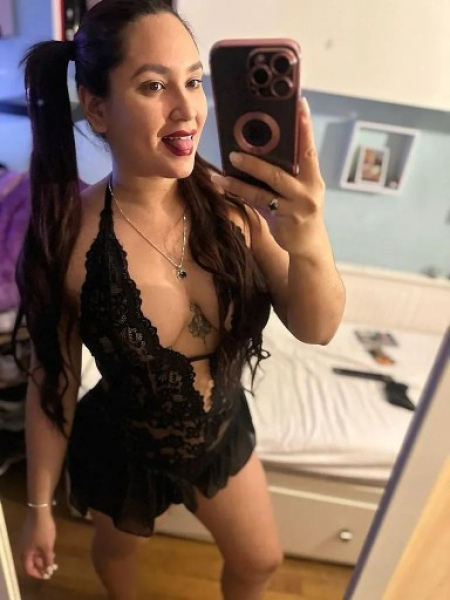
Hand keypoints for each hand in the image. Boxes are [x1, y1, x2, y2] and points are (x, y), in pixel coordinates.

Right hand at [21, 509, 57, 579]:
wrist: (39, 512)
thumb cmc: (43, 531)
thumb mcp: (47, 546)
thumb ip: (48, 559)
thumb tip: (48, 570)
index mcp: (26, 554)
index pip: (28, 569)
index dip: (37, 574)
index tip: (46, 575)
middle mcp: (24, 549)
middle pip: (31, 562)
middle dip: (41, 565)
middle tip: (51, 568)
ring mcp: (26, 540)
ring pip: (34, 553)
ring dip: (42, 557)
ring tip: (53, 558)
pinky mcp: (30, 534)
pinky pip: (35, 546)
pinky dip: (42, 550)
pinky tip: (50, 548)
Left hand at [211, 97, 325, 254]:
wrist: (309, 246)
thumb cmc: (300, 212)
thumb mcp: (301, 190)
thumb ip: (288, 172)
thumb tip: (261, 149)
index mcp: (313, 178)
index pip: (308, 149)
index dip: (305, 127)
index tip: (300, 104)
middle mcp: (308, 191)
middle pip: (280, 171)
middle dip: (256, 161)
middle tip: (235, 150)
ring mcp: (296, 207)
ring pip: (265, 190)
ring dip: (242, 178)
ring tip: (226, 165)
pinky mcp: (284, 220)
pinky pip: (258, 204)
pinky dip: (240, 192)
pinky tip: (224, 184)